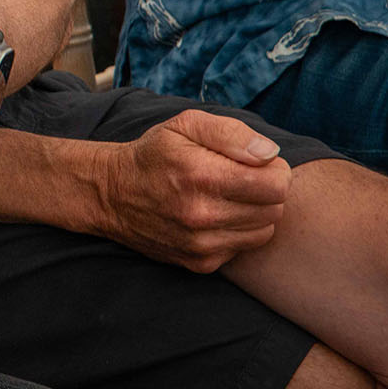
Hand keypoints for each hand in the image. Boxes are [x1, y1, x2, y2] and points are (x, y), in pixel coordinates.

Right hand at [86, 110, 291, 273]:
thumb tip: (270, 154)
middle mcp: (202, 215)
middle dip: (266, 191)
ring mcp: (201, 244)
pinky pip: (243, 248)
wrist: (111, 194)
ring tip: (229, 197)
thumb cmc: (154, 155)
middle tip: (242, 178)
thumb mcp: (185, 125)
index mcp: (201, 175)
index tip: (258, 163)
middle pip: (275, 210)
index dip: (275, 170)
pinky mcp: (200, 263)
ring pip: (264, 232)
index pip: (276, 185)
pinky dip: (238, 232)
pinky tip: (216, 217)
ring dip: (255, 213)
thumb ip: (232, 133)